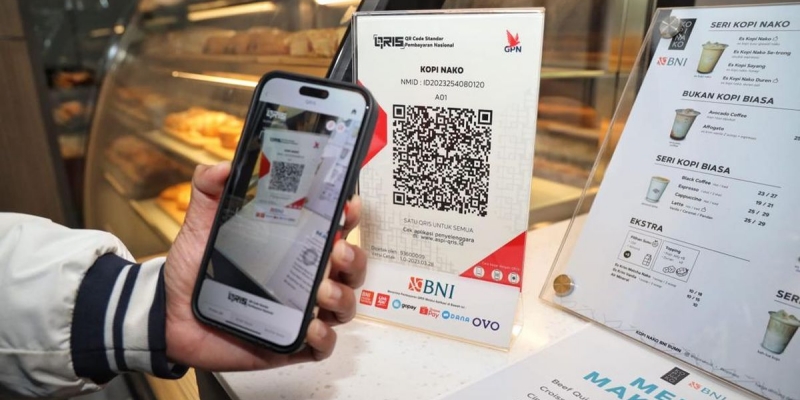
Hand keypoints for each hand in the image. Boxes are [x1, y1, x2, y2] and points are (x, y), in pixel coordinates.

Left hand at [163, 161, 366, 369]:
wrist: (168, 315)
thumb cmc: (194, 270)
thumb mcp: (201, 225)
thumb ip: (210, 191)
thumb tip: (224, 166)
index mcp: (293, 245)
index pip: (334, 227)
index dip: (348, 216)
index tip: (348, 206)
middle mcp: (304, 277)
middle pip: (350, 266)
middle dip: (354, 257)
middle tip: (337, 250)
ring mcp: (301, 310)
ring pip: (344, 304)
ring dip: (342, 295)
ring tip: (322, 289)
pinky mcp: (291, 343)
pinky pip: (323, 345)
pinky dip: (324, 337)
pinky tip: (311, 327)